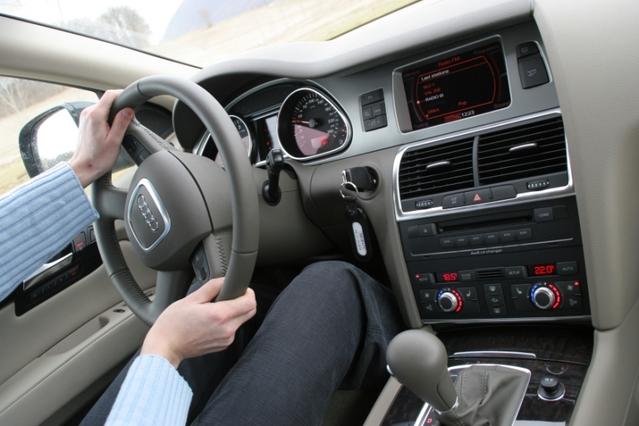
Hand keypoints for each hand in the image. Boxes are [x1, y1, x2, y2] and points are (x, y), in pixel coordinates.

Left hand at [68, 90, 133, 186]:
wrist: (83, 167)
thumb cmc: (98, 158)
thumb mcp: (115, 141)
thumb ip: (122, 122)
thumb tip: (129, 110)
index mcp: (95, 116)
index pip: (110, 95)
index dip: (123, 94)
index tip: (131, 99)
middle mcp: (88, 113)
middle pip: (107, 100)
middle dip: (120, 107)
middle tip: (129, 119)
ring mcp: (85, 117)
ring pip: (103, 107)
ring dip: (113, 113)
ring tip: (119, 128)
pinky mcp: (85, 121)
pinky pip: (99, 113)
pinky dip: (107, 117)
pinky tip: (111, 131)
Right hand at [140, 278, 256, 367]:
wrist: (165, 348)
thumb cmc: (173, 324)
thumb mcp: (190, 299)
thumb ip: (212, 287)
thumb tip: (224, 280)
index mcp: (220, 315)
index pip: (250, 302)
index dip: (248, 292)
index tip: (240, 288)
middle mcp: (227, 329)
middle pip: (250, 311)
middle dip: (244, 301)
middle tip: (229, 296)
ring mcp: (226, 339)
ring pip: (242, 320)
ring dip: (235, 312)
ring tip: (214, 309)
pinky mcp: (223, 345)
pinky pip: (233, 329)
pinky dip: (228, 322)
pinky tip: (211, 320)